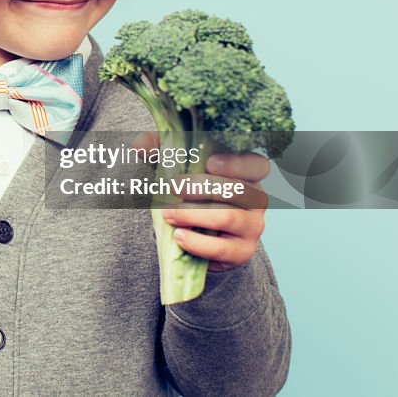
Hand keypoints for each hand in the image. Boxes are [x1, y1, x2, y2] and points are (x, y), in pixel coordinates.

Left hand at [135, 132, 269, 271]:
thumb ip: (159, 150)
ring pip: (229, 217)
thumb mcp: (176, 166)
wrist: (197, 236)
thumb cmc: (190, 193)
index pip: (257, 165)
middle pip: (239, 190)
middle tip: (173, 187)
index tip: (211, 162)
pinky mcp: (242, 252)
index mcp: (247, 174)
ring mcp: (252, 227)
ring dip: (194, 214)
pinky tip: (178, 235)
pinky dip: (197, 242)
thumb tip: (140, 145)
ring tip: (168, 214)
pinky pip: (222, 248)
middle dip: (203, 187)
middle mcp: (256, 200)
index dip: (237, 163)